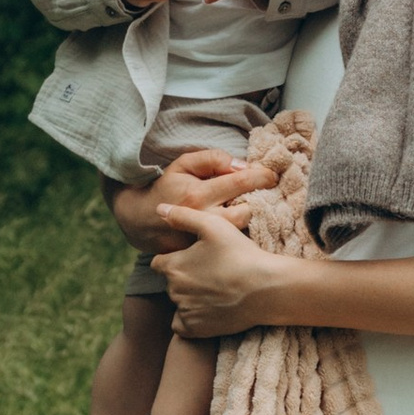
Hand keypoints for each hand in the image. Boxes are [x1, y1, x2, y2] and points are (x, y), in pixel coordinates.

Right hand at [108, 155, 259, 257]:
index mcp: (198, 194)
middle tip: (265, 197)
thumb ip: (212, 159)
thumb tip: (240, 164)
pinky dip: (238, 239)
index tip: (272, 175)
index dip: (261, 177)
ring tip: (254, 212)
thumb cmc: (167, 186)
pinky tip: (240, 230)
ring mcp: (201, 240)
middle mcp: (202, 219)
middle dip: (260, 205)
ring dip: (251, 223)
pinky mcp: (201, 255)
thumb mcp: (183, 164)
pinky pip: (228, 247)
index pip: (239, 182)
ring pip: (239, 234)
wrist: (140, 219)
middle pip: (245, 214)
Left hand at [158, 202, 291, 339]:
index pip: (159, 263)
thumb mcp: (212, 225)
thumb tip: (158, 209)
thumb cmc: (240, 253)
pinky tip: (206, 309)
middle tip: (209, 273)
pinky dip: (189, 319)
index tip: (193, 259)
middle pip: (171, 283)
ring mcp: (185, 311)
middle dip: (183, 278)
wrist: (265, 289)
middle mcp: (174, 290)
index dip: (174, 259)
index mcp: (173, 266)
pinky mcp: (196, 329)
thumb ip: (182, 216)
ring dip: (189, 297)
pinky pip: (181, 325)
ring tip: (214, 290)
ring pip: (179, 302)